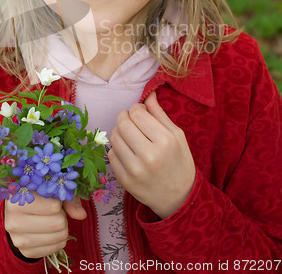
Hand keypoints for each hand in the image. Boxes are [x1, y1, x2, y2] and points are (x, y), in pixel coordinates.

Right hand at [5, 194, 86, 258]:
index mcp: (18, 200)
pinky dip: (58, 240)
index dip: (59, 202)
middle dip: (62, 216)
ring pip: (58, 236)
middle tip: (55, 211)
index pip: (54, 206)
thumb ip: (68, 198)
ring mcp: (17, 239)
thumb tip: (81, 215)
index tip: (52, 198)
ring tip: (52, 220)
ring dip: (62, 228)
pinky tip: (51, 232)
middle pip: (58, 223)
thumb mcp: (52, 189)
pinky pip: (54, 249)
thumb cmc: (38, 195)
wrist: (19, 212)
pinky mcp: (25, 252)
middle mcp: (13, 221)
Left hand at [108, 91, 195, 218]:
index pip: (137, 113)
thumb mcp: (177, 135)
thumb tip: (148, 94)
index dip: (136, 108)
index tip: (141, 113)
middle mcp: (148, 155)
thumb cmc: (180, 162)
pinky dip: (117, 148)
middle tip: (132, 120)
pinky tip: (128, 151)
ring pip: (114, 137)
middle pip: (123, 123)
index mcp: (165, 141)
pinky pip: (111, 154)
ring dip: (119, 131)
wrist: (179, 198)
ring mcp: (134, 170)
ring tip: (130, 135)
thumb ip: (160, 113)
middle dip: (125, 117)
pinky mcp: (124, 180)